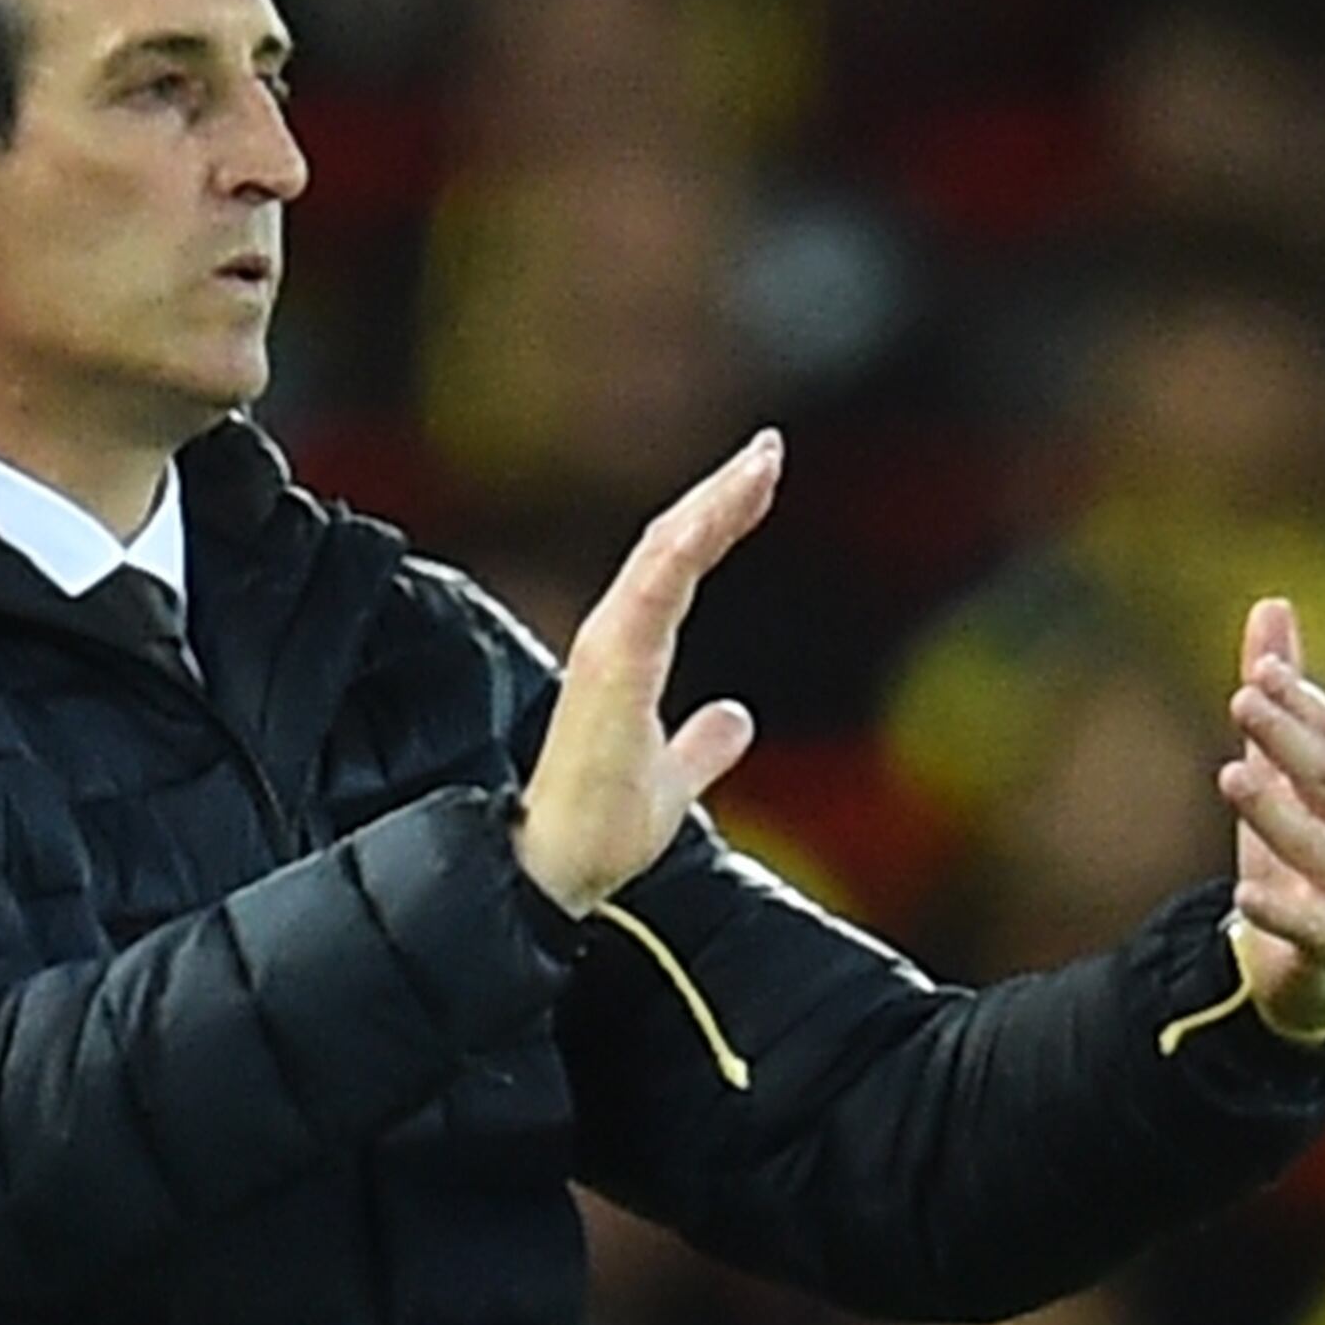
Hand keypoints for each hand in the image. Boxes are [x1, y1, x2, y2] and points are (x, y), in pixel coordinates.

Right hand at [515, 429, 781, 915]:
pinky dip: (685, 547)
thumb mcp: (673, 783)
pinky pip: (651, 594)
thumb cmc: (596, 832)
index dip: (717, 519)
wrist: (554, 878)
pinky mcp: (608, 671)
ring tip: (760, 463)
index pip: (677, 567)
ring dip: (712, 505)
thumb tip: (736, 718)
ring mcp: (608, 651)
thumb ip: (699, 747)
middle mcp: (616, 640)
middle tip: (770, 446)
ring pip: (663, 555)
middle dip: (721, 492)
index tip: (760, 475)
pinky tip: (719, 512)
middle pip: (671, 544)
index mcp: (631, 654)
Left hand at [1221, 598, 1324, 1040]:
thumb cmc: (1302, 849)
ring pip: (1323, 848)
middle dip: (1291, 738)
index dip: (1301, 700)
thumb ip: (1282, 697)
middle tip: (1243, 699)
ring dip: (1279, 812)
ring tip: (1231, 774)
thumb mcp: (1285, 769)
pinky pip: (1312, 927)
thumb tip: (1271, 604)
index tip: (1261, 671)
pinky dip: (1281, 911)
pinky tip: (1245, 893)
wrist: (1320, 960)